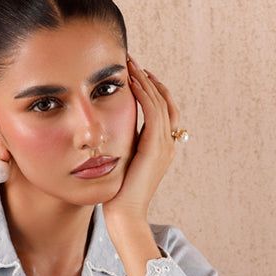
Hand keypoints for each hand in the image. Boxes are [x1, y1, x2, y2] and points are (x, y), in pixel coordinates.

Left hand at [104, 56, 180, 226]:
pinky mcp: (155, 148)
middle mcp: (167, 145)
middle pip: (164, 101)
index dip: (151, 89)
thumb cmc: (117, 195)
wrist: (124, 214)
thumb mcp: (121, 163)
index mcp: (161, 148)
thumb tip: (107, 132)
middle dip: (148, 79)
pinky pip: (154, 113)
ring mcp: (164, 146)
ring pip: (160, 102)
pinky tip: (132, 82)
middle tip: (132, 61)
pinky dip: (145, 94)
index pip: (162, 110)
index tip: (135, 74)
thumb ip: (122, 146)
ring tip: (131, 65)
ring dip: (145, 81)